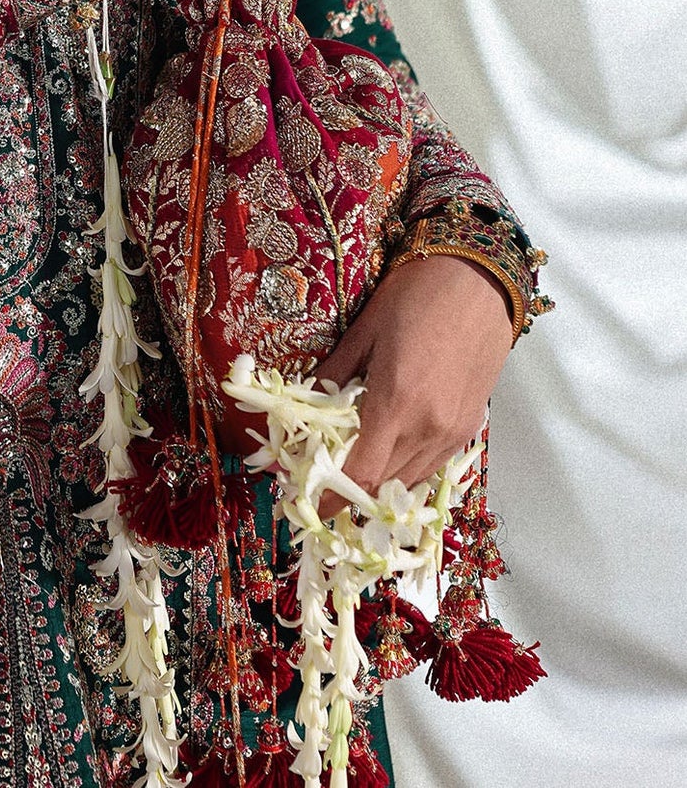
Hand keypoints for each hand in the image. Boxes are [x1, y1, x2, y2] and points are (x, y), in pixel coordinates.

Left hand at [313, 254, 513, 516]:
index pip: (360, 473)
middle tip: (323, 481)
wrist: (480, 281)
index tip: (312, 507)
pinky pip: (432, 464)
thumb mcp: (365, 330)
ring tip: (353, 469)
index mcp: (397, 403)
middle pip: (383, 484)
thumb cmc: (417, 296)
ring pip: (409, 480)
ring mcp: (454, 431)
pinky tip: (390, 453)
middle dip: (351, 491)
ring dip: (380, 484)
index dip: (333, 499)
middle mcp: (428, 428)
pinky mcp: (470, 427)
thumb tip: (308, 403)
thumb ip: (334, 373)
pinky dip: (407, 469)